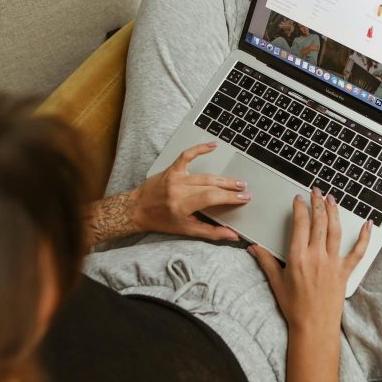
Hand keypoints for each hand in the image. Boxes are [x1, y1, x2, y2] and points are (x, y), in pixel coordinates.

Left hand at [132, 142, 250, 240]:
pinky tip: (213, 145)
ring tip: (237, 181)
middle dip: (230, 188)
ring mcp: (175, 177)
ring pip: (204, 175)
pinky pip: (187, 155)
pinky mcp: (171, 169)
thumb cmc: (160, 221)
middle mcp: (178, 190)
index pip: (211, 197)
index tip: (243, 199)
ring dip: (223, 178)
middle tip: (245, 190)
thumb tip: (233, 236)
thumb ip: (212, 233)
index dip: (230, 197)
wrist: (136, 209)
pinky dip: (200, 149)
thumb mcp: (186, 230)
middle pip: (211, 185)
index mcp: (181, 206)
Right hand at [250, 187, 371, 333]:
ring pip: (335, 230)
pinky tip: (368, 224)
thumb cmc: (295, 307)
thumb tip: (253, 248)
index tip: (299, 199)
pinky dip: (364, 237)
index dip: (300, 208)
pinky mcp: (345, 272)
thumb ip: (265, 262)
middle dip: (317, 203)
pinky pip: (358, 251)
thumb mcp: (276, 283)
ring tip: (332, 199)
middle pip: (319, 222)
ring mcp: (333, 263)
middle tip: (316, 191)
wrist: (314, 327)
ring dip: (334, 212)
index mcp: (298, 257)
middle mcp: (316, 256)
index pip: (300, 224)